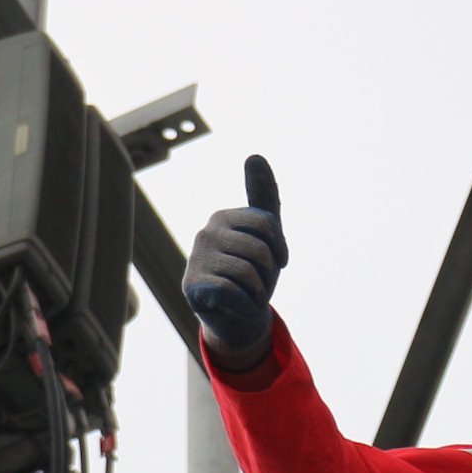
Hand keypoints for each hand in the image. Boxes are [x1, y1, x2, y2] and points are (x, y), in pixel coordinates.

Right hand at [183, 154, 288, 369]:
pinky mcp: (192, 286)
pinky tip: (236, 306)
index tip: (276, 260)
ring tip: (247, 294)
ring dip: (258, 291)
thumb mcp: (267, 236)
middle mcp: (206, 233)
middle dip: (267, 273)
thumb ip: (264, 198)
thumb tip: (254, 155)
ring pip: (248, 272)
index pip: (266, 225)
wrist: (238, 317)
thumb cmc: (254, 274)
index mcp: (223, 218)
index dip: (279, 248)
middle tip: (256, 282)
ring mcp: (196, 259)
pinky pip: (233, 292)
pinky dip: (245, 305)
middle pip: (259, 250)